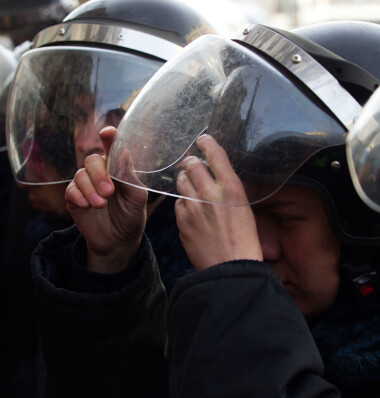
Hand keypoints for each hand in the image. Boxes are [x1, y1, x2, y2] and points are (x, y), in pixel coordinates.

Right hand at [65, 126, 147, 272]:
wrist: (119, 241)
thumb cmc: (132, 216)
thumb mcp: (137, 197)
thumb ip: (130, 177)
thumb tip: (124, 152)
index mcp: (118, 169)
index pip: (112, 148)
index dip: (109, 137)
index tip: (108, 132)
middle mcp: (101, 173)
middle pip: (92, 160)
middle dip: (99, 175)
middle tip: (109, 192)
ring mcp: (86, 185)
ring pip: (80, 175)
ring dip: (90, 189)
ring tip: (101, 204)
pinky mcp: (74, 199)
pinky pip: (71, 190)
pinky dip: (79, 196)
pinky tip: (87, 206)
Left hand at [174, 135, 262, 270]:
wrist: (231, 269)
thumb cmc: (244, 241)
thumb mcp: (243, 209)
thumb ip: (227, 191)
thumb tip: (214, 180)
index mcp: (231, 188)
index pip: (215, 154)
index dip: (207, 143)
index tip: (202, 139)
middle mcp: (210, 193)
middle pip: (191, 165)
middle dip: (190, 163)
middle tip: (191, 165)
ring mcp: (193, 207)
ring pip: (180, 182)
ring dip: (185, 181)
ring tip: (191, 189)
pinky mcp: (182, 221)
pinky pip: (178, 204)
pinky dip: (183, 204)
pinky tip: (191, 213)